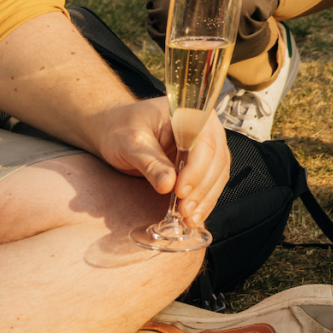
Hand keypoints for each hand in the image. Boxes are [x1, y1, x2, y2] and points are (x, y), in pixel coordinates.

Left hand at [92, 97, 229, 225]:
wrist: (114, 131)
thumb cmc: (122, 128)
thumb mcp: (131, 143)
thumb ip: (150, 162)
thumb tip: (168, 184)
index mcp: (191, 114)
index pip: (205, 143)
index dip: (196, 169)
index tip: (180, 191)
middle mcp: (205, 129)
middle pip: (216, 160)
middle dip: (202, 188)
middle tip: (184, 210)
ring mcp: (205, 147)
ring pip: (218, 173)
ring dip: (206, 198)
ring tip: (189, 218)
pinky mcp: (201, 164)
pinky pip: (211, 182)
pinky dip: (204, 200)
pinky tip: (194, 215)